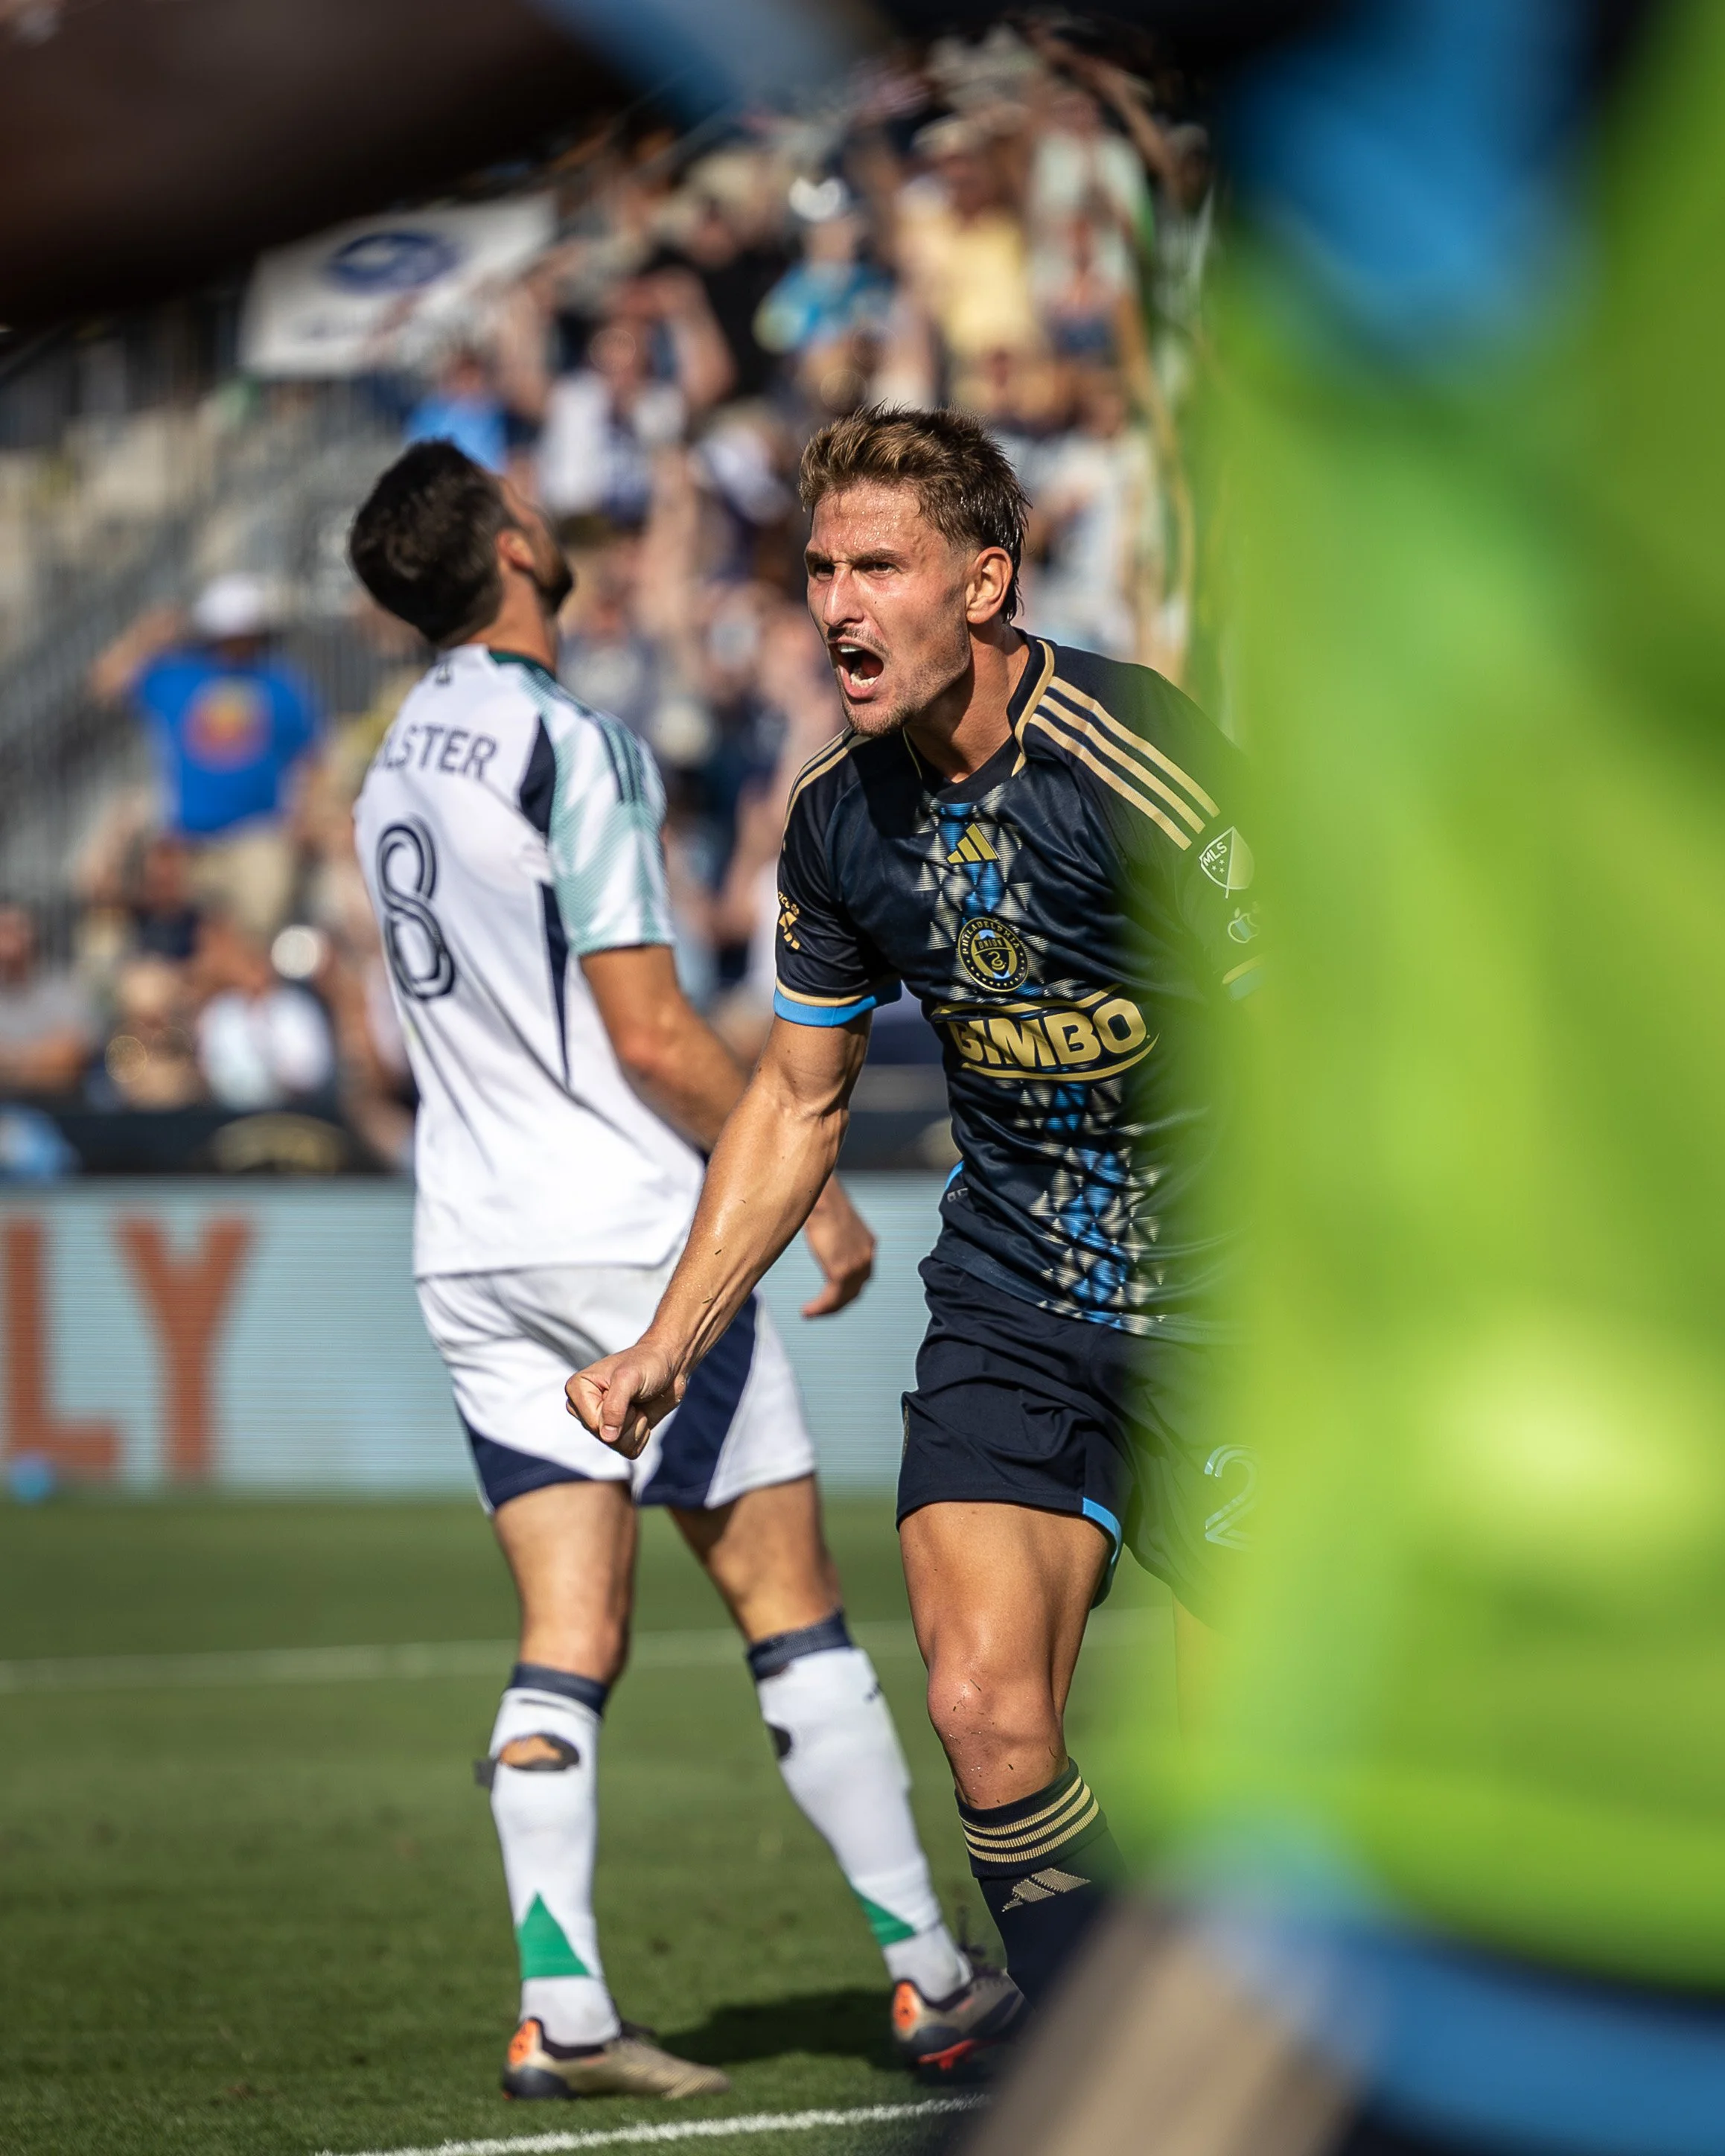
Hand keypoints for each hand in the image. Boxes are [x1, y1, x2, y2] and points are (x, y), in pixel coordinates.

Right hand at [565, 1339, 684, 1458]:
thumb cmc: (647, 1364)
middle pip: (604, 1437)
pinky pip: (629, 1450)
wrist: (668, 1366)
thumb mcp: (629, 1378)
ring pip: (618, 1446)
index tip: (624, 1387)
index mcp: (578, 1389)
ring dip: (636, 1426)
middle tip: (633, 1396)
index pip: (594, 1423)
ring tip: (636, 1403)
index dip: (616, 1412)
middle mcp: (584, 1408)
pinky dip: (641, 1433)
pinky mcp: (617, 1433)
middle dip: (627, 1420)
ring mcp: (600, 1422)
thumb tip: (606, 1437)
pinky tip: (641, 1413)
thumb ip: (614, 1407)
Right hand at [800, 1178, 874, 1316]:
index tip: (830, 1297)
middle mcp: (867, 1256)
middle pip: (855, 1290)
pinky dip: (820, 1307)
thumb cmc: (821, 1202)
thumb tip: (821, 1240)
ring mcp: (857, 1264)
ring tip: (810, 1313)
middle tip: (819, 1310)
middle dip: (837, 1303)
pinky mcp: (842, 1270)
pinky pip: (832, 1298)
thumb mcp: (832, 1223)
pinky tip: (807, 1311)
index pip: (860, 1275)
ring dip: (827, 1308)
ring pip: (844, 1297)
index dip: (846, 1289)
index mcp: (867, 1244)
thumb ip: (833, 1237)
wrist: (821, 1194)